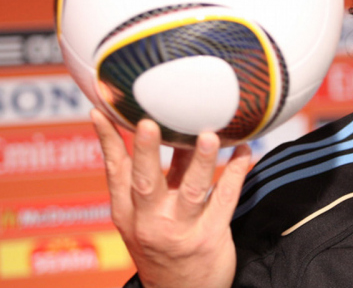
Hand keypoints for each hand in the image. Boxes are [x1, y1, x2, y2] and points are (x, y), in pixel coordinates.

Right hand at [91, 109, 251, 287]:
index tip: (102, 112)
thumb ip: (159, 178)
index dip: (108, 141)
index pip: (115, 172)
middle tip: (149, 122)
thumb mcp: (147, 217)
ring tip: (210, 135)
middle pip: (146, 182)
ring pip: (192, 190)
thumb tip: (173, 130)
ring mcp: (181, 230)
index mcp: (127, 214)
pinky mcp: (210, 236)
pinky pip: (226, 198)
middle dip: (147, 152)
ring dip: (201, 160)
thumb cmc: (164, 246)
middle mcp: (150, 222)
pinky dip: (236, 172)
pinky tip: (244, 151)